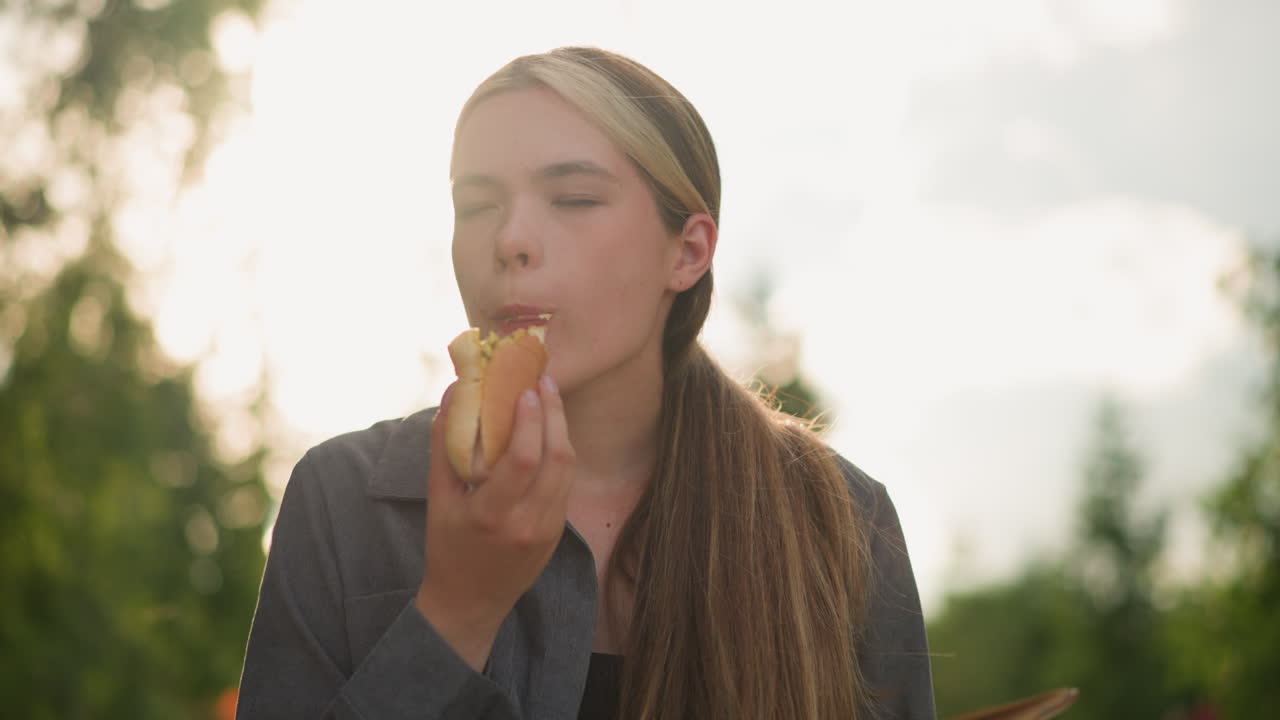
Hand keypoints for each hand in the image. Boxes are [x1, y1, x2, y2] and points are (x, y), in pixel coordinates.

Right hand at [415, 374, 574, 669]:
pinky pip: (566, 484)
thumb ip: (444, 445)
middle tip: (544, 381)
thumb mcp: (437, 498)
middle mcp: (526, 523)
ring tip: (550, 399)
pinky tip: (550, 432)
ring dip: (561, 429)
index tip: (526, 389)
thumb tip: (455, 393)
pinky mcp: (558, 533)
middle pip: (555, 458)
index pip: (522, 459)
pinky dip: (560, 453)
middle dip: (554, 413)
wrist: (469, 602)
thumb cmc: (447, 546)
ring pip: (568, 469)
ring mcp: (547, 530)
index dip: (530, 419)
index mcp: (490, 515)